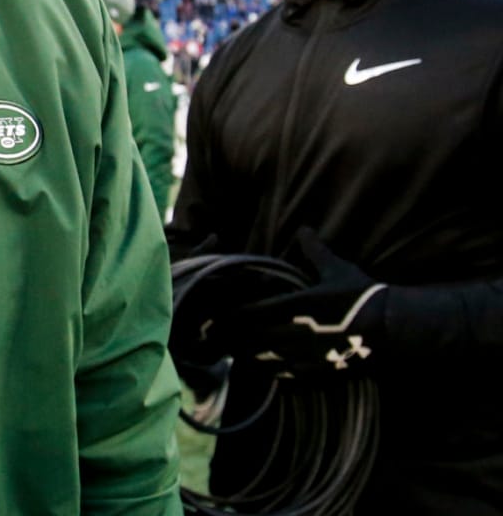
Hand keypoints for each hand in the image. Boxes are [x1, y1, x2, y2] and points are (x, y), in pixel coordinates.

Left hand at [213, 229, 386, 377]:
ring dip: (245, 356)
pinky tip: (261, 369)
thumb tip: (303, 228)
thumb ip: (314, 251)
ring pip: (263, 363)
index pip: (251, 314)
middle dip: (231, 337)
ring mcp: (308, 359)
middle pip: (251, 340)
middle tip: (212, 334)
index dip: (231, 316)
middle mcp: (298, 334)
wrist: (395, 331)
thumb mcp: (337, 270)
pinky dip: (268, 374)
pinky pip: (284, 379)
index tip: (215, 314)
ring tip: (230, 351)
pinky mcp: (320, 377)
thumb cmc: (364, 296)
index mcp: (297, 306)